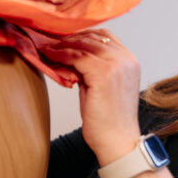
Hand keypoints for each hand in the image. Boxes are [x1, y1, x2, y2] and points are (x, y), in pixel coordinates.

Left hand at [41, 29, 140, 164]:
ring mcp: (116, 65)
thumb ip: (92, 69)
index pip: (105, 36)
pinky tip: (50, 57)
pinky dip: (61, 55)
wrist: (117, 143)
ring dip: (63, 45)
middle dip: (70, 38)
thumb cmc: (109, 121)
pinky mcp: (103, 74)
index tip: (64, 39)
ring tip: (47, 48)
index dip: (83, 35)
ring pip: (83, 44)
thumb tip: (71, 57)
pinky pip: (76, 56)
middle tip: (51, 41)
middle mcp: (126, 60)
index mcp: (130, 61)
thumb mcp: (102, 87)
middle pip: (94, 36)